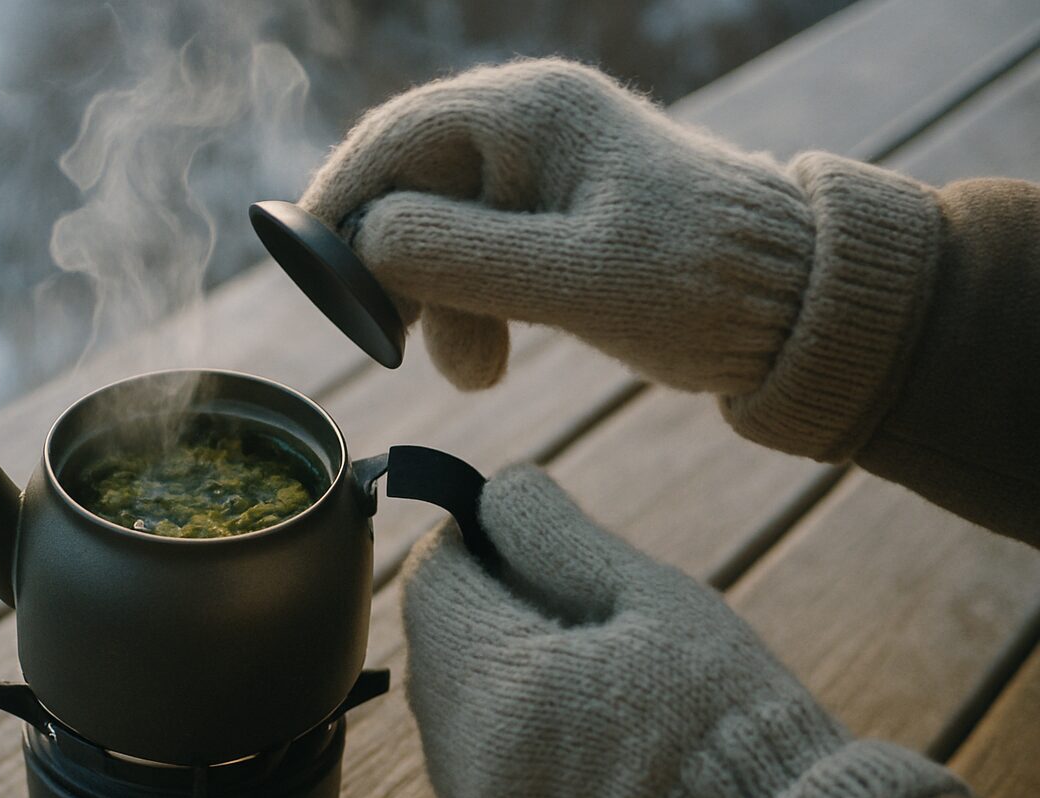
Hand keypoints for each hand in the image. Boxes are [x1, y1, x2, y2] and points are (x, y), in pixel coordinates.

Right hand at [300, 59, 815, 393]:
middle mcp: (527, 127)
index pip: (395, 137)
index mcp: (532, 113)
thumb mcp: (577, 281)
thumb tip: (365, 240)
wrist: (803, 309)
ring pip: (436, 233)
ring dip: (435, 306)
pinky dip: (468, 310)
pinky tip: (490, 359)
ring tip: (475, 372)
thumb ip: (462, 257)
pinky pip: (475, 258)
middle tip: (390, 343)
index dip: (336, 201)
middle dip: (392, 273)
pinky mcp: (551, 219)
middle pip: (407, 188)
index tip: (305, 272)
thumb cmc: (703, 288)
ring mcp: (540, 172)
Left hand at [400, 464, 960, 797]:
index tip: (518, 540)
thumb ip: (557, 535)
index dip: (469, 546)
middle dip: (484, 613)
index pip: (430, 582)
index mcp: (504, 685)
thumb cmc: (723, 717)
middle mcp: (466, 760)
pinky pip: (467, 776)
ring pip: (445, 712)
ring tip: (586, 684)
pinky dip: (502, 745)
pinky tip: (577, 743)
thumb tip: (497, 488)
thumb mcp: (655, 600)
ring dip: (491, 679)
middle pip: (433, 647)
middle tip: (572, 613)